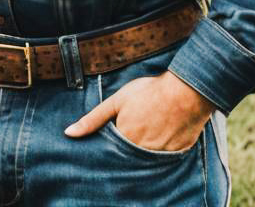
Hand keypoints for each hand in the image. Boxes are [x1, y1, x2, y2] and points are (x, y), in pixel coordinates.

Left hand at [64, 71, 215, 151]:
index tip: (110, 139)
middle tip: (131, 134)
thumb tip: (68, 133)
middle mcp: (139, 155)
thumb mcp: (117, 101)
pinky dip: (158, 155)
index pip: (109, 154)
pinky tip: (160, 139)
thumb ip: (93, 119)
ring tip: (145, 135)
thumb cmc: (149, 93)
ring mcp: (158, 159)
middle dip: (123, 154)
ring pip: (143, 163)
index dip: (108, 147)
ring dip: (140, 155)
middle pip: (126, 161)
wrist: (185, 92)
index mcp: (123, 143)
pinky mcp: (175, 158)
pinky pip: (162, 162)